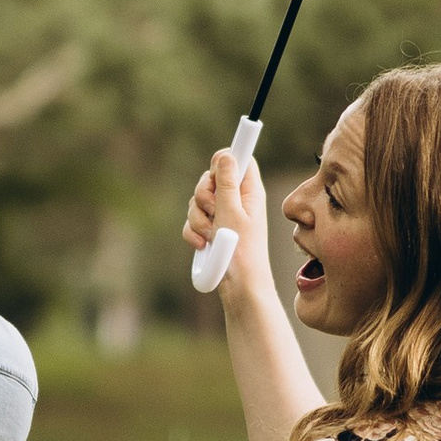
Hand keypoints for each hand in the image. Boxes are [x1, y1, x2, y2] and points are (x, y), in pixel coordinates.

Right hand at [183, 144, 269, 297]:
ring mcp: (222, 216)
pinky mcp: (210, 230)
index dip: (225, 159)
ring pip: (196, 202)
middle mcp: (236, 200)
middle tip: (214, 211)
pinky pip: (192, 221)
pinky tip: (203, 245)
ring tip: (211, 236)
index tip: (217, 168)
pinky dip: (194, 233)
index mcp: (249, 191)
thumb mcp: (232, 212)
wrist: (238, 286)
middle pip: (211, 179)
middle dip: (204, 195)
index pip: (239, 160)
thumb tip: (226, 155)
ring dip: (198, 219)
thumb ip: (227, 183)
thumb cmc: (242, 251)